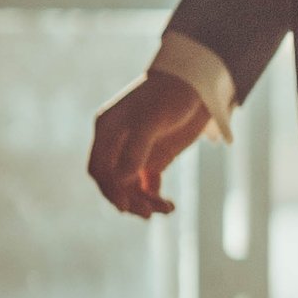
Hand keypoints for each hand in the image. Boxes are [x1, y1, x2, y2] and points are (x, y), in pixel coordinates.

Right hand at [88, 70, 214, 220]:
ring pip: (131, 187)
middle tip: (148, 213)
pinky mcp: (155, 157)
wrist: (198, 83)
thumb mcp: (152, 120)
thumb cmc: (170, 94)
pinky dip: (156, 197)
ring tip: (165, 209)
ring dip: (144, 202)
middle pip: (114, 182)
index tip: (124, 205)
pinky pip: (148, 185)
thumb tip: (121, 180)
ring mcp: (136, 152)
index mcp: (108, 131)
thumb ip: (136, 149)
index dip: (108, 188)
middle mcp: (118, 144)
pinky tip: (169, 206)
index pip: (99, 168)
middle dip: (127, 199)